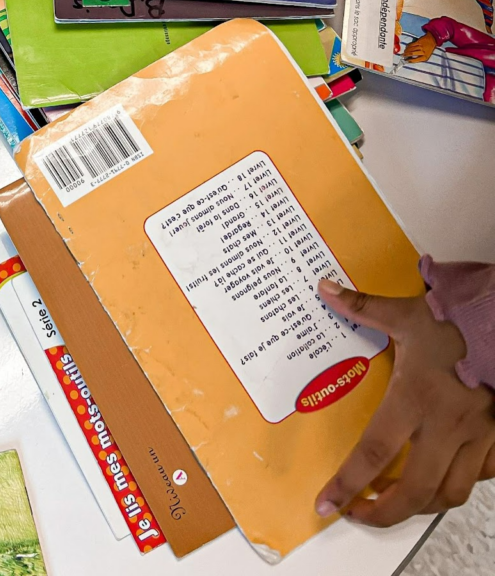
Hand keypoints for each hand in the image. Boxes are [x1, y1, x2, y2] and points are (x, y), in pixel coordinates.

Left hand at [315, 280, 494, 525]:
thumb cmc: (457, 321)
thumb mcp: (405, 313)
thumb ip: (362, 307)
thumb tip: (324, 289)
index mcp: (415, 399)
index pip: (374, 454)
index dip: (348, 484)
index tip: (327, 504)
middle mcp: (446, 426)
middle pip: (415, 491)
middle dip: (383, 514)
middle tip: (358, 514)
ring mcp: (477, 436)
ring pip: (450, 493)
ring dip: (419, 506)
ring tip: (392, 504)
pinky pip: (480, 477)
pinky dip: (456, 486)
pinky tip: (438, 480)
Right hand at [403, 32, 437, 62]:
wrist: (433, 40)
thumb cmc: (429, 49)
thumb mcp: (426, 55)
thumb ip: (420, 58)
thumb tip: (410, 60)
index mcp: (425, 57)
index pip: (416, 60)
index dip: (410, 60)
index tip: (406, 61)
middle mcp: (423, 52)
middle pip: (412, 53)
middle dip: (406, 55)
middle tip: (403, 56)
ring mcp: (421, 46)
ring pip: (411, 49)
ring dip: (406, 51)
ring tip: (404, 52)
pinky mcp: (419, 42)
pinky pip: (411, 45)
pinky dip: (408, 46)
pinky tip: (406, 48)